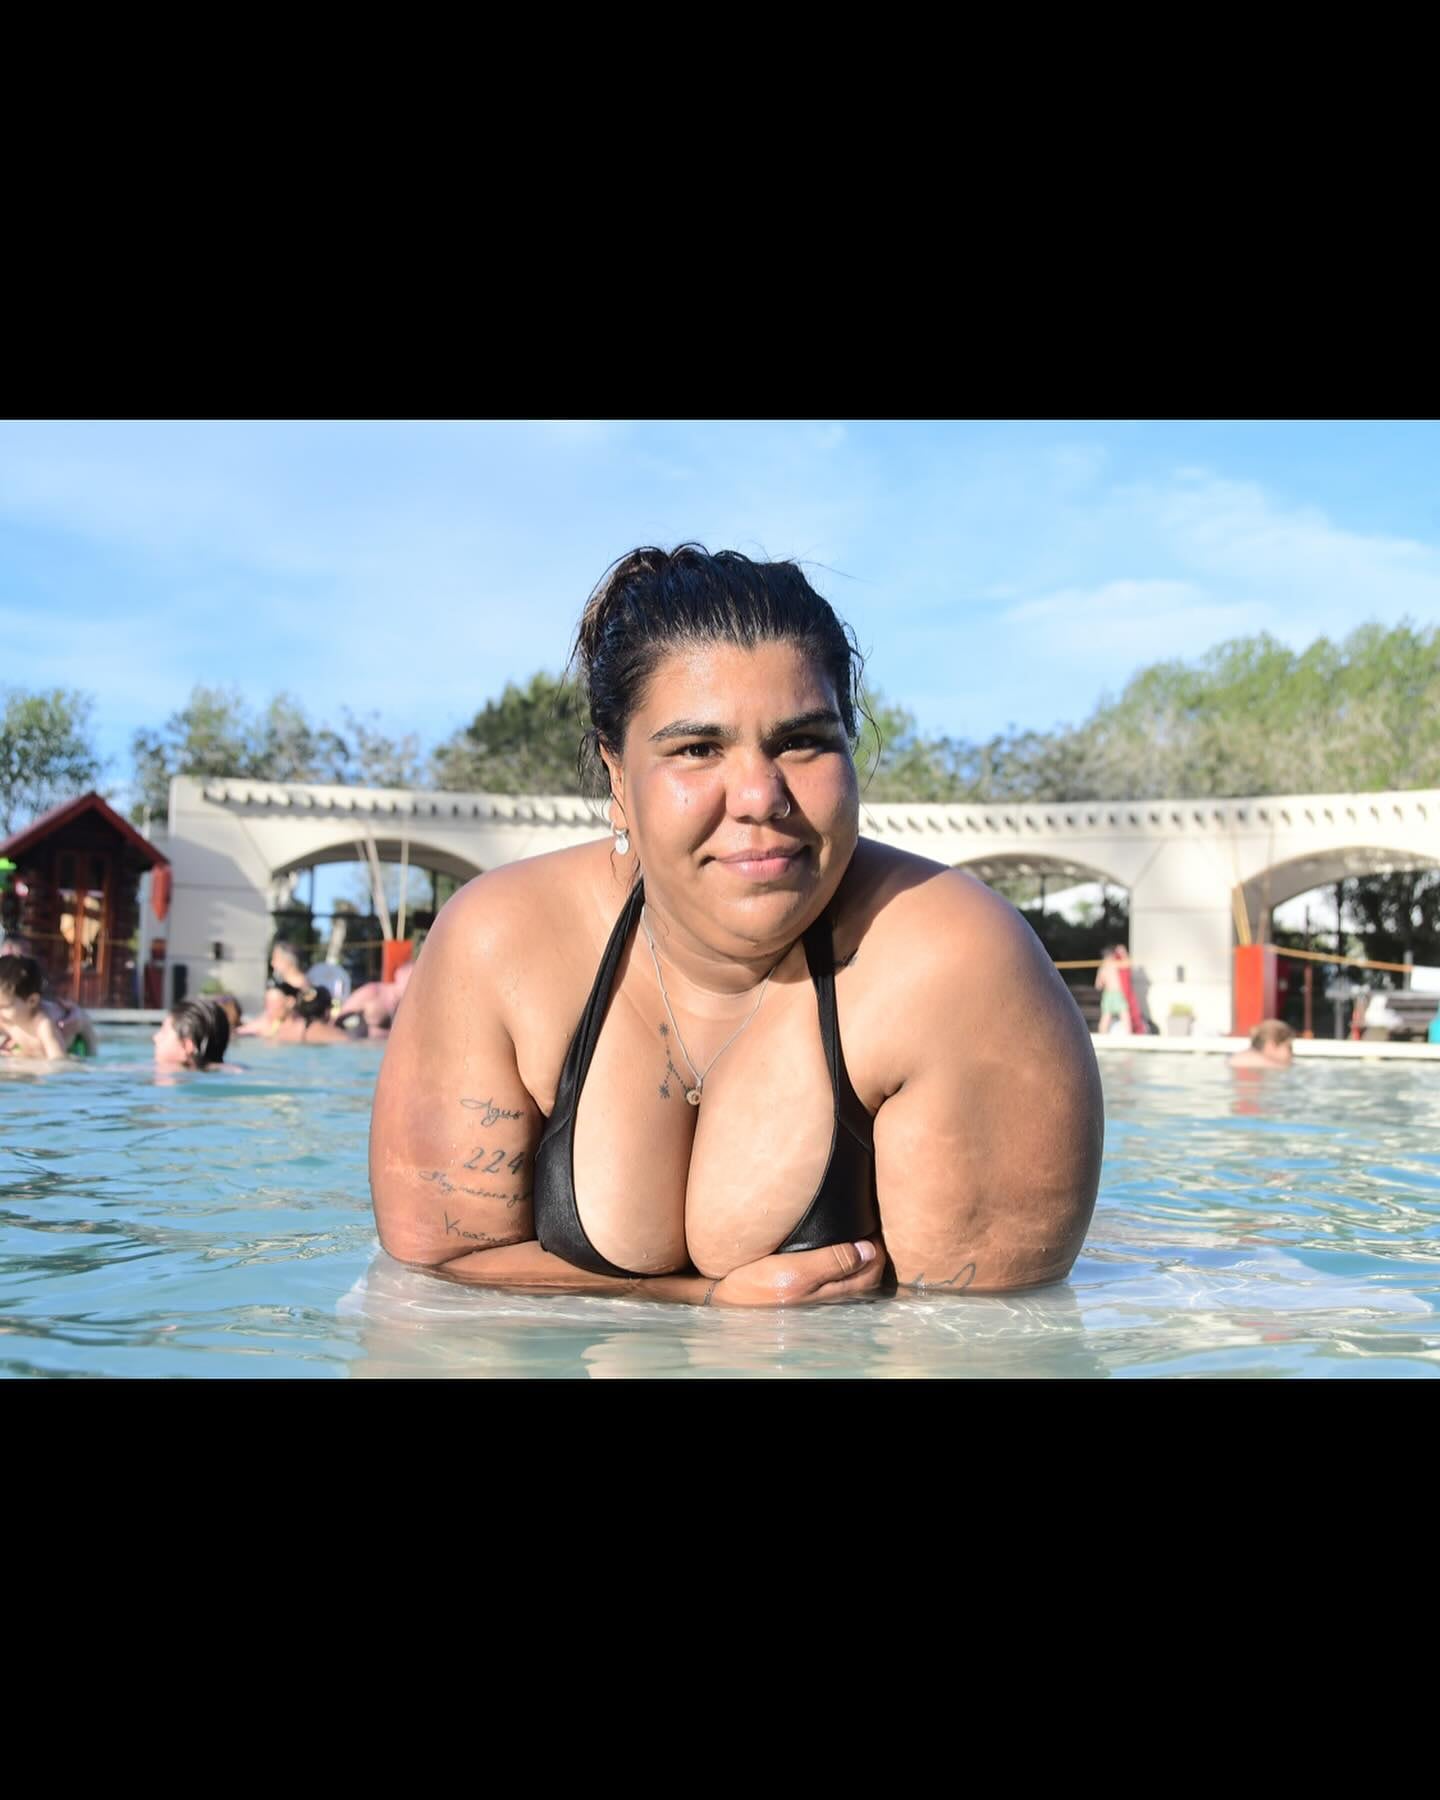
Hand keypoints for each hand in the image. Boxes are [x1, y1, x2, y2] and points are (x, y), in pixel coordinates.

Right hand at [710, 1238, 886, 1307]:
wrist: (721, 1300)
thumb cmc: (754, 1287)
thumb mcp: (794, 1271)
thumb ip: (832, 1261)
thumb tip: (868, 1250)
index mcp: (829, 1293)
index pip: (871, 1272)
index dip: (878, 1248)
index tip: (875, 1224)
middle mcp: (826, 1296)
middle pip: (864, 1276)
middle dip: (873, 1253)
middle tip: (871, 1225)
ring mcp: (813, 1296)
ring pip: (849, 1278)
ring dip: (858, 1259)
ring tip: (856, 1235)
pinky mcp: (798, 1291)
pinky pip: (830, 1278)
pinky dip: (840, 1264)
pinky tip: (830, 1251)